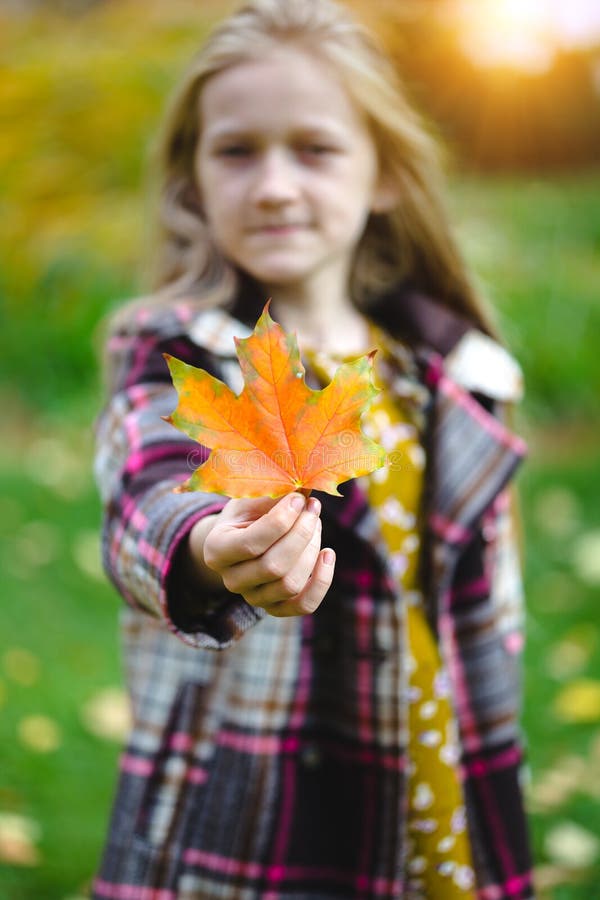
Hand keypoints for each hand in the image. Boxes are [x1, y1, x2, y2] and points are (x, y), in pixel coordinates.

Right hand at [190, 493, 334, 616]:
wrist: (240, 537)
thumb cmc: (247, 511)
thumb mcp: (252, 497)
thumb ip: (275, 494)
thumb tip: (308, 485)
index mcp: (216, 550)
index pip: (251, 544)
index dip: (281, 521)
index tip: (299, 499)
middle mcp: (231, 580)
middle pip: (274, 567)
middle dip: (301, 534)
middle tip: (313, 507)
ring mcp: (253, 597)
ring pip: (290, 584)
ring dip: (311, 550)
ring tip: (316, 523)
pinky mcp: (275, 607)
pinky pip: (304, 605)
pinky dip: (322, 580)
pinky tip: (328, 553)